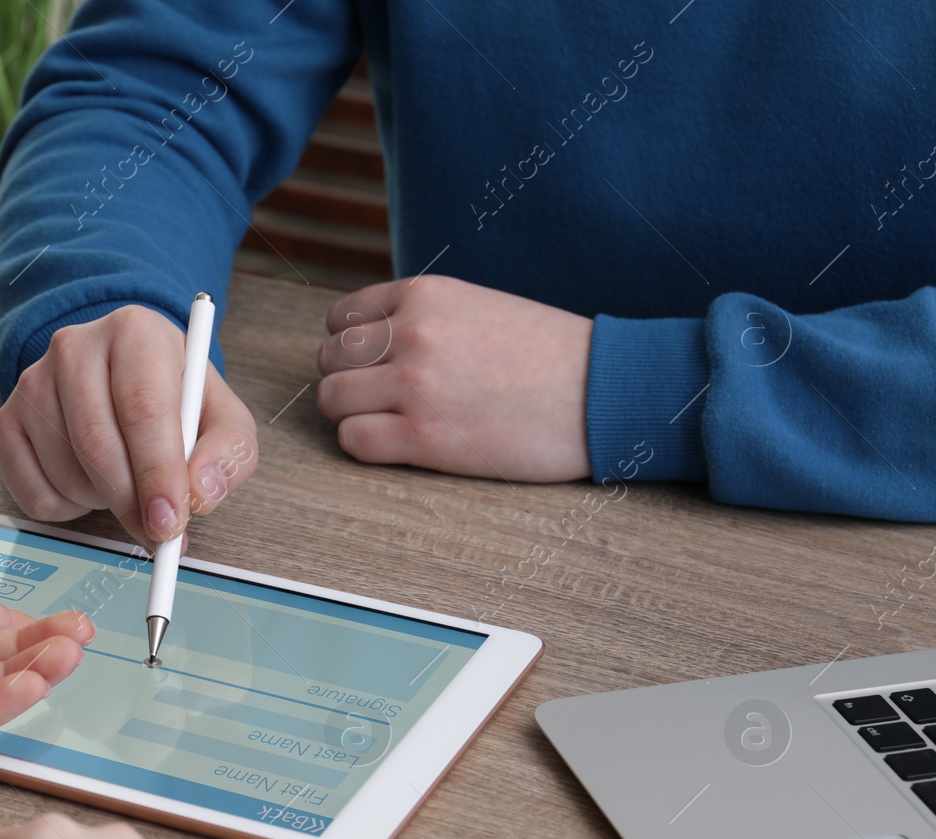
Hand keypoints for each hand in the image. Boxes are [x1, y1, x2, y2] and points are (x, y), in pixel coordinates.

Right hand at [0, 305, 258, 548]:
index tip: (170, 521)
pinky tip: (90, 483)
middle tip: (157, 531)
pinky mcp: (6, 421)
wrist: (127, 379)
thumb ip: (228, 454)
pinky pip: (32, 491)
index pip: (143, 409)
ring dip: (103, 502)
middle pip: (98, 444)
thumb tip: (201, 493)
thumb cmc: (175, 399)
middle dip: (131, 502)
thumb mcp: (222, 418)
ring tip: (126, 482)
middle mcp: (75, 347)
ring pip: (66, 473)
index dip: (157, 473)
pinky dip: (67, 508)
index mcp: (135, 332)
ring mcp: (32, 383)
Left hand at [316, 275, 592, 480]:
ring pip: (332, 400)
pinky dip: (366, 447)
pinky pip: (353, 441)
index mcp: (425, 294)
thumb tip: (370, 340)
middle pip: (330, 360)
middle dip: (348, 382)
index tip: (374, 367)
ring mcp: (415, 385)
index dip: (350, 348)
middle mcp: (413, 332)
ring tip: (392, 424)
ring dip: (353, 416)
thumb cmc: (550, 355)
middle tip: (383, 402)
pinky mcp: (425, 437)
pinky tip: (402, 446)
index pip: (341, 318)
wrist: (606, 392)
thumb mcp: (478, 306)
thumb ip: (423, 316)